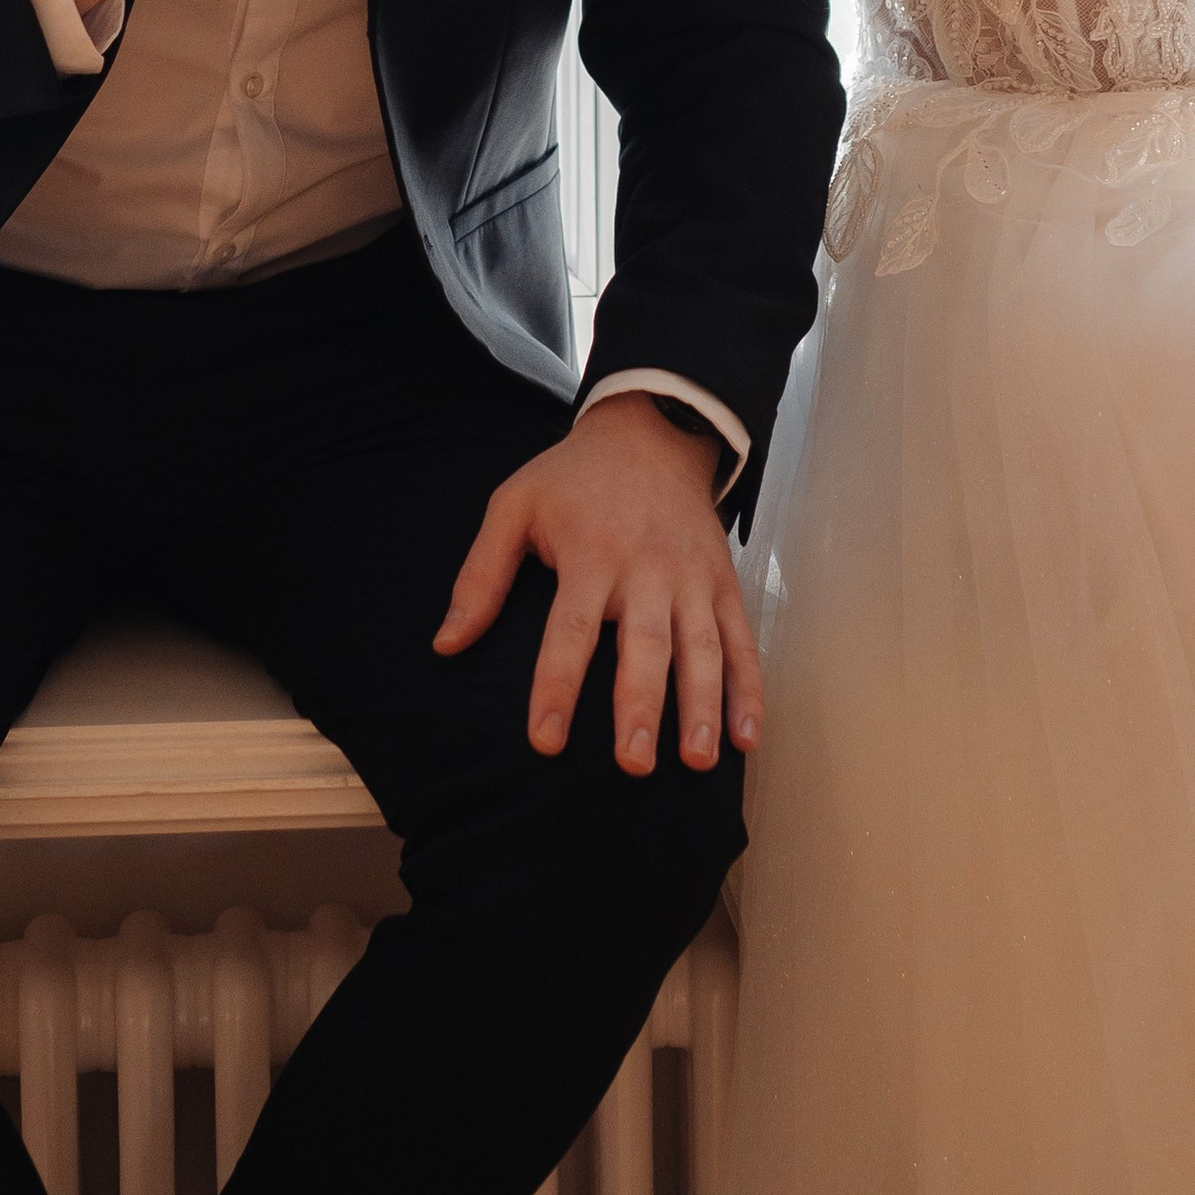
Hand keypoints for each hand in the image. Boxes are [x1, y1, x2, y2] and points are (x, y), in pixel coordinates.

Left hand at [434, 391, 759, 776]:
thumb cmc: (575, 478)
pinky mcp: (723, 581)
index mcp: (591, 552)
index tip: (546, 741)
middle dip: (641, 706)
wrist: (653, 430)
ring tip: (700, 761)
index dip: (557, 686)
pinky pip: (741, 638)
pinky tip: (746, 736)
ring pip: (702, 646)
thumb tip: (446, 644)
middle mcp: (646, 568)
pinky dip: (749, 687)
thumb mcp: (515, 504)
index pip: (572, 629)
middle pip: (645, 643)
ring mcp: (692, 576)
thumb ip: (481, 575)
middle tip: (633, 764)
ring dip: (704, 704)